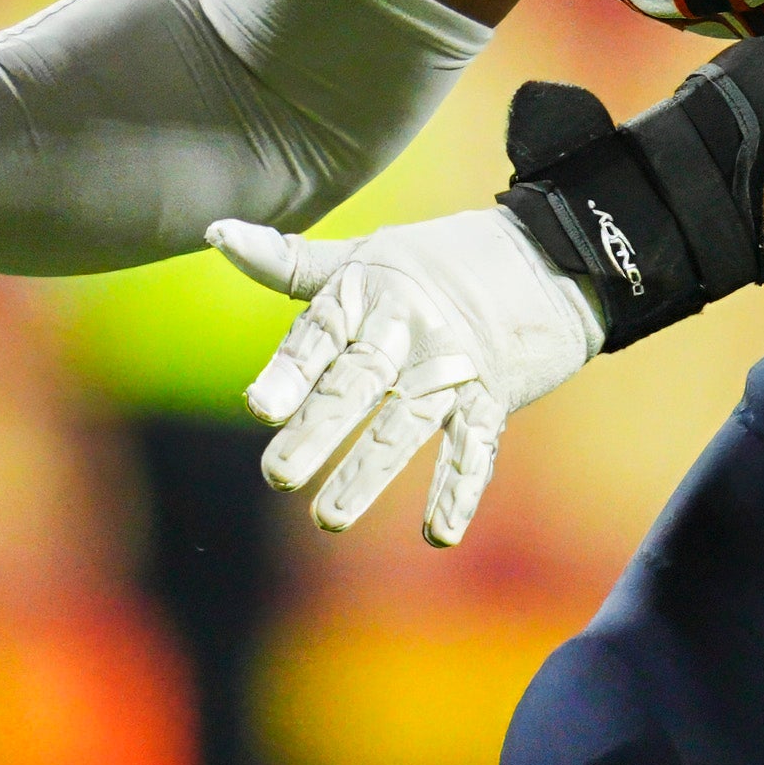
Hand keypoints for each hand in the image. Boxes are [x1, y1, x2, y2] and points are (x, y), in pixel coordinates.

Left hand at [216, 205, 602, 546]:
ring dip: (369, 472)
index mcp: (372, 292)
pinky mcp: (493, 399)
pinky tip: (439, 533)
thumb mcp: (364, 255)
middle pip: (360, 382)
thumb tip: (215, 231)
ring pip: (408, 423)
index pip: (322, 334)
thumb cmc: (435, 263)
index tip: (258, 407)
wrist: (548, 257)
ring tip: (329, 518)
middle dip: (319, 428)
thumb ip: (291, 262)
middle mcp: (412, 329)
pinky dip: (459, 491)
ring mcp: (455, 368)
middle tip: (278, 474)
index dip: (290, 370)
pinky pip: (475, 449)